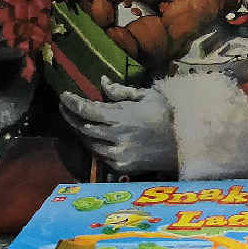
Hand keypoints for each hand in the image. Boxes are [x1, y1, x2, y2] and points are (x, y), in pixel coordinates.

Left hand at [59, 77, 177, 173]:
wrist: (184, 143)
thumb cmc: (168, 115)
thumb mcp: (148, 96)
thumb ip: (122, 91)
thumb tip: (103, 82)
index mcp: (122, 115)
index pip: (88, 110)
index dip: (73, 103)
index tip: (63, 95)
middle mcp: (116, 136)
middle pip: (83, 127)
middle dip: (70, 116)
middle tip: (64, 107)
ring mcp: (117, 153)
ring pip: (88, 142)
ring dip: (79, 131)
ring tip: (74, 120)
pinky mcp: (120, 166)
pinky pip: (99, 154)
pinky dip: (92, 144)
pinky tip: (91, 136)